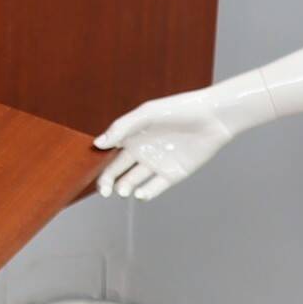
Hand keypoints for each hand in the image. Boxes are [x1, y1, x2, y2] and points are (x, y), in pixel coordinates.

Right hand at [94, 91, 237, 200]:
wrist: (212, 118)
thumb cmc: (178, 110)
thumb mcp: (147, 114)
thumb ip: (122, 128)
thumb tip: (98, 144)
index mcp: (131, 136)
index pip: (108, 154)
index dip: (98, 164)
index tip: (90, 172)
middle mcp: (141, 151)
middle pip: (117, 171)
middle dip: (108, 182)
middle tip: (104, 192)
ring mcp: (156, 164)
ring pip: (133, 181)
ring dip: (125, 188)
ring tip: (123, 191)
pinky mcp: (172, 175)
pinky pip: (155, 188)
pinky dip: (146, 193)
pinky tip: (141, 194)